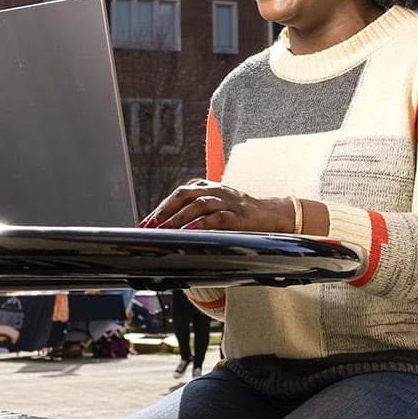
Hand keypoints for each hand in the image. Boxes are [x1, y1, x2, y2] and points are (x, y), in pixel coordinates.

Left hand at [141, 180, 285, 233]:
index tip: (146, 223)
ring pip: (199, 205)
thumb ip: (194, 214)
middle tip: (150, 226)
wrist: (271, 214)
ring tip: (164, 230)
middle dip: (165, 211)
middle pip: (185, 195)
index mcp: (207, 187)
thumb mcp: (215, 209)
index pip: (179, 194)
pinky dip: (202, 224)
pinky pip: (218, 217)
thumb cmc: (239, 214)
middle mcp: (216, 191)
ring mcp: (228, 202)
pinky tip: (189, 231)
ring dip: (179, 218)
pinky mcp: (240, 215)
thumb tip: (168, 230)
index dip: (161, 207)